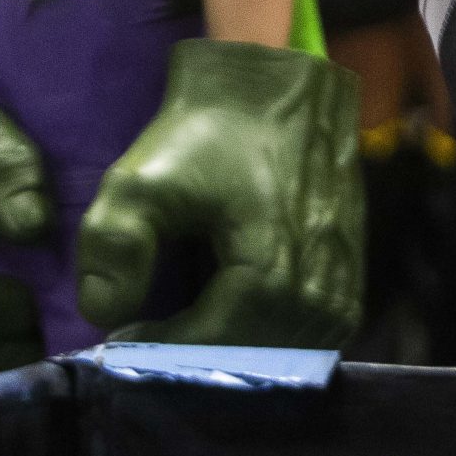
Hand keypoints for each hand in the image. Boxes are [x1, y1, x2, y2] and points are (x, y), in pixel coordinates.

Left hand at [75, 40, 364, 346]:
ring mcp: (342, 291)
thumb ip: (112, 245)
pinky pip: (303, 341)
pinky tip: (227, 315)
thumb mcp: (143, 176)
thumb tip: (104, 316)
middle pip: (243, 365)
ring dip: (229, 352)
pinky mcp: (351, 283)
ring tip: (184, 326)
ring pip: (275, 360)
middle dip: (191, 357)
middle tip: (149, 333)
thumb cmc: (210, 133)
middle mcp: (317, 295)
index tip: (119, 336)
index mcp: (272, 274)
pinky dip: (264, 340)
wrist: (279, 90)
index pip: (204, 353)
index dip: (155, 354)